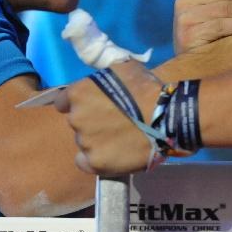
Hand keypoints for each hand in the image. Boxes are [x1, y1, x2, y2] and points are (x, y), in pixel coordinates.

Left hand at [55, 61, 161, 175]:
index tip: (94, 106)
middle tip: (113, 121)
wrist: (167, 118)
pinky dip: (95, 159)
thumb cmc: (147, 89)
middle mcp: (76, 118)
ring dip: (96, 139)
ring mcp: (85, 142)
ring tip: (119, 138)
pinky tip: (110, 154)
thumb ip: (104, 77)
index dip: (81, 103)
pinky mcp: (96, 163)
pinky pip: (85, 162)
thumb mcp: (123, 68)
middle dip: (91, 121)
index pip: (64, 102)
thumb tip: (101, 82)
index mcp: (79, 93)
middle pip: (77, 122)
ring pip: (84, 142)